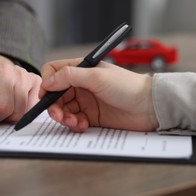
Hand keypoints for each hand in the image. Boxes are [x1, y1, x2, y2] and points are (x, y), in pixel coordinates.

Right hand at [40, 58, 158, 131]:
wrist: (150, 107)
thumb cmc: (128, 86)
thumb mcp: (97, 77)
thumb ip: (70, 76)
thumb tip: (48, 81)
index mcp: (81, 70)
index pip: (54, 72)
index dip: (47, 83)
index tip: (46, 95)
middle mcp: (81, 85)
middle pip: (55, 94)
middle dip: (54, 106)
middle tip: (59, 115)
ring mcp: (85, 101)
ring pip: (63, 109)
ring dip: (64, 117)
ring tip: (74, 122)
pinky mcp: (91, 116)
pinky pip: (74, 121)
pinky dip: (75, 124)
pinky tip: (82, 125)